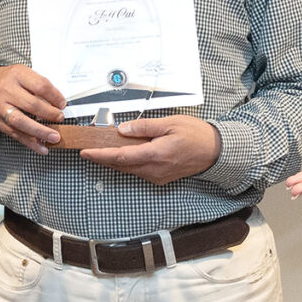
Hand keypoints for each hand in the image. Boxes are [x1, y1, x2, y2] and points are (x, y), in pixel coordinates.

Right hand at [0, 63, 65, 152]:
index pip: (40, 85)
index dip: (55, 96)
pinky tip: (42, 148)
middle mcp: (7, 90)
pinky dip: (31, 143)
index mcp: (17, 75)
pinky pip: (16, 134)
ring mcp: (1, 107)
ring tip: (54, 137)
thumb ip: (39, 86)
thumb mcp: (23, 74)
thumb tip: (58, 104)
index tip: (62, 104)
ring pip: (21, 122)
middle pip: (31, 104)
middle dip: (49, 114)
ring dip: (40, 132)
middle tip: (60, 118)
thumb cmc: (8, 81)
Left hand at [79, 114, 222, 185]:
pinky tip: (124, 154)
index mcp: (155, 154)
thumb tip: (124, 130)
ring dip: (115, 161)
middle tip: (89, 149)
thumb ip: (144, 126)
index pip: (120, 157)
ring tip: (103, 149)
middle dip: (103, 158)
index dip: (100, 155)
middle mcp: (154, 169)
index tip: (86, 152)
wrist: (215, 151)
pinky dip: (127, 163)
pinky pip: (138, 172)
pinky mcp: (161, 178)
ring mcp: (157, 176)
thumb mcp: (170, 123)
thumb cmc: (196, 135)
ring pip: (129, 170)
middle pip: (121, 166)